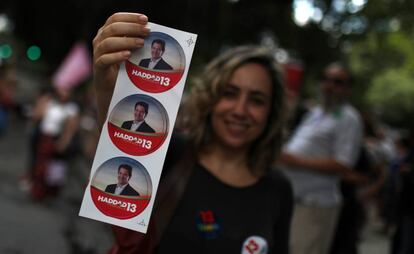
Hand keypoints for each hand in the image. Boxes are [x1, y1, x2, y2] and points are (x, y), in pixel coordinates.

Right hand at [93, 12, 149, 126]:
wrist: (113, 88)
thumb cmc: (125, 67)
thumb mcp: (131, 50)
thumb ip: (137, 39)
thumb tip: (152, 31)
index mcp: (106, 32)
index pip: (115, 18)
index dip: (130, 17)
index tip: (145, 19)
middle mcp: (99, 40)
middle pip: (113, 28)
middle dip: (132, 28)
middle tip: (147, 31)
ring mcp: (97, 53)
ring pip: (108, 42)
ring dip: (127, 41)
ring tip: (141, 43)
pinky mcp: (98, 67)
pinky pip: (105, 59)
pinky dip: (117, 56)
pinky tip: (129, 55)